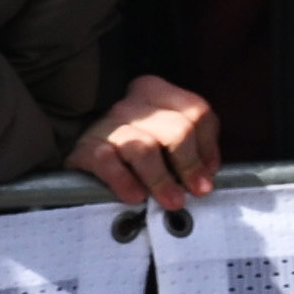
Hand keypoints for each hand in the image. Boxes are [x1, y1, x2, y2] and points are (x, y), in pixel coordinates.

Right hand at [69, 75, 218, 208]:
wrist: (84, 158)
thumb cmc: (132, 153)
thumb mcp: (163, 141)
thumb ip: (190, 151)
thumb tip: (204, 176)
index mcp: (157, 93)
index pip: (196, 112)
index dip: (208, 147)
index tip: (207, 175)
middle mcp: (133, 103)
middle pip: (176, 129)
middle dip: (189, 165)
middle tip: (195, 191)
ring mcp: (108, 123)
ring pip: (145, 148)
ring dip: (161, 179)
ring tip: (171, 201)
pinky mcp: (86, 146)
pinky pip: (109, 163)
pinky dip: (125, 182)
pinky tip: (135, 196)